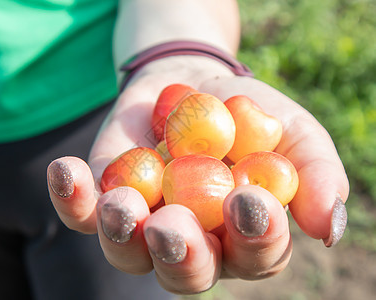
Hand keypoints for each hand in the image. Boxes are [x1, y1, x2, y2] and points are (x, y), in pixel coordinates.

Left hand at [47, 56, 348, 293]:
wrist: (192, 83)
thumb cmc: (249, 113)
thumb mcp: (292, 133)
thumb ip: (315, 174)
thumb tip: (326, 226)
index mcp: (241, 237)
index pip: (254, 254)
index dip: (256, 236)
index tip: (252, 198)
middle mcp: (192, 243)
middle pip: (185, 273)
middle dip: (180, 255)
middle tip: (173, 226)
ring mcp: (143, 225)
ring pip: (129, 253)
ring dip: (121, 233)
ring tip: (120, 203)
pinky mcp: (104, 199)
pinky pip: (83, 212)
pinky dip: (74, 198)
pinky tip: (68, 171)